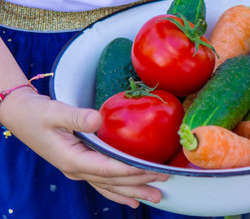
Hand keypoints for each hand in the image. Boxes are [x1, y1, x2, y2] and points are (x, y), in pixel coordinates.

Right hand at [0, 87, 168, 208]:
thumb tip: (97, 120)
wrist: (22, 117)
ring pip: (109, 186)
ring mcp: (78, 170)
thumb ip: (76, 116)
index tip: (154, 170)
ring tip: (154, 198)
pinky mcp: (80, 166)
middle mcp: (77, 170)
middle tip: (164, 183)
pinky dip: (118, 192)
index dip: (133, 171)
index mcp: (73, 159)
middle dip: (140, 183)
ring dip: (132, 192)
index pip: (110, 169)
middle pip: (114, 181)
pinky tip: (131, 200)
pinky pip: (103, 183)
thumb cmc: (38, 114)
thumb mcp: (55, 111)